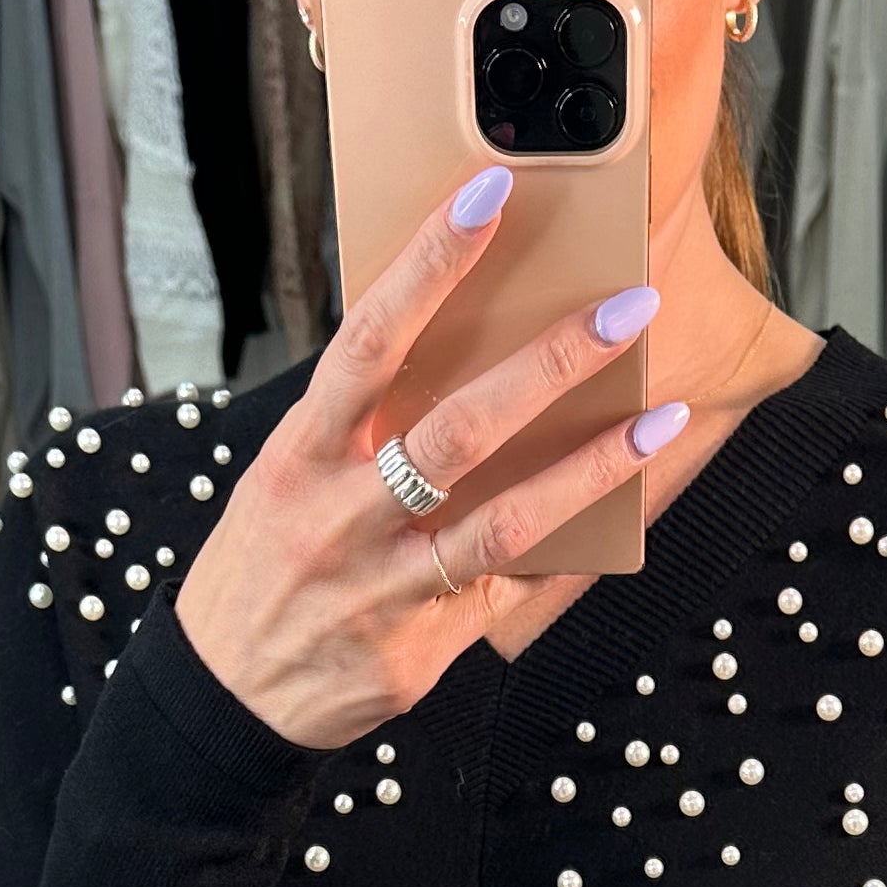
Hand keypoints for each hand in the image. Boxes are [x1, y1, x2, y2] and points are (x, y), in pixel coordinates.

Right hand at [173, 161, 685, 750]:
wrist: (225, 692)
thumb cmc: (268, 563)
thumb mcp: (287, 477)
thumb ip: (359, 424)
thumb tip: (455, 348)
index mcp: (303, 451)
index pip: (371, 338)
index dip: (431, 263)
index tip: (489, 194)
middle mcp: (343, 513)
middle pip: (457, 426)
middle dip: (549, 363)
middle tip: (626, 307)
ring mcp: (386, 583)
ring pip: (504, 519)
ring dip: (593, 466)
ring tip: (660, 419)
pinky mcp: (421, 645)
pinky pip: (512, 592)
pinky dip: (573, 553)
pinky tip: (628, 518)